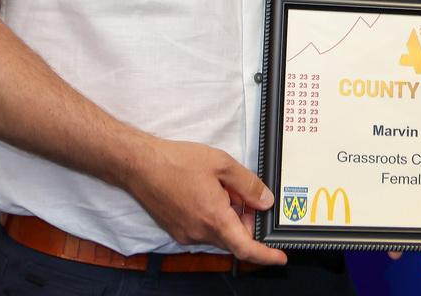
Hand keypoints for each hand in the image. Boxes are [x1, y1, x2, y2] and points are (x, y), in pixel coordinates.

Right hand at [122, 136, 287, 265]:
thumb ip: (248, 185)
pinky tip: (208, 194)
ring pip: (218, 234)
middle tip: (245, 196)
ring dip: (228, 218)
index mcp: (213, 218)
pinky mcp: (176, 231)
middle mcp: (198, 232)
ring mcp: (185, 234)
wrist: (140, 166)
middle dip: (245, 222)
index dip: (265, 255)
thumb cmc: (176, 162)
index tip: (280, 257)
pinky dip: (213, 218)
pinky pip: (203, 231)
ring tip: (222, 189)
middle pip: (233, 238)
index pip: (245, 247)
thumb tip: (265, 201)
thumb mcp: (222, 164)